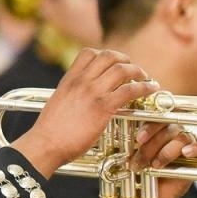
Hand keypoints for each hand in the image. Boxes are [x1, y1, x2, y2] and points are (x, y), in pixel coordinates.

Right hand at [15, 48, 160, 176]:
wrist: (45, 144)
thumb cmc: (51, 132)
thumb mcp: (59, 104)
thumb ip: (72, 97)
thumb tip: (82, 103)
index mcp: (69, 79)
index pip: (89, 53)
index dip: (106, 55)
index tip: (115, 64)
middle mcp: (81, 81)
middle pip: (109, 56)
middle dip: (126, 60)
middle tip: (135, 71)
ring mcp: (92, 92)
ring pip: (122, 70)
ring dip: (139, 72)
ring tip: (147, 80)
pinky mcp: (103, 107)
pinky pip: (129, 90)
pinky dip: (144, 88)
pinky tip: (151, 91)